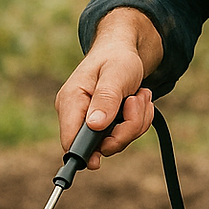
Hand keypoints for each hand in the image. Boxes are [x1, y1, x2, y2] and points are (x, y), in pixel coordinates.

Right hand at [54, 9, 161, 168]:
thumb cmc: (117, 57)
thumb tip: (95, 126)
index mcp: (71, 102)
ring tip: (138, 95)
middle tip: (135, 101)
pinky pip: (124, 136)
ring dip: (136, 121)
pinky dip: (137, 120)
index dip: (85, 154)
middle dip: (126, 129)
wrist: (124, 50)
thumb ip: (106, 99)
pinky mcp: (105, 125)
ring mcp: (92, 122)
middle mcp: (77, 115)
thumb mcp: (116, 74)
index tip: (100, 158)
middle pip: (99, 146)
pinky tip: (137, 100)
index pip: (69, 140)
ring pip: (116, 142)